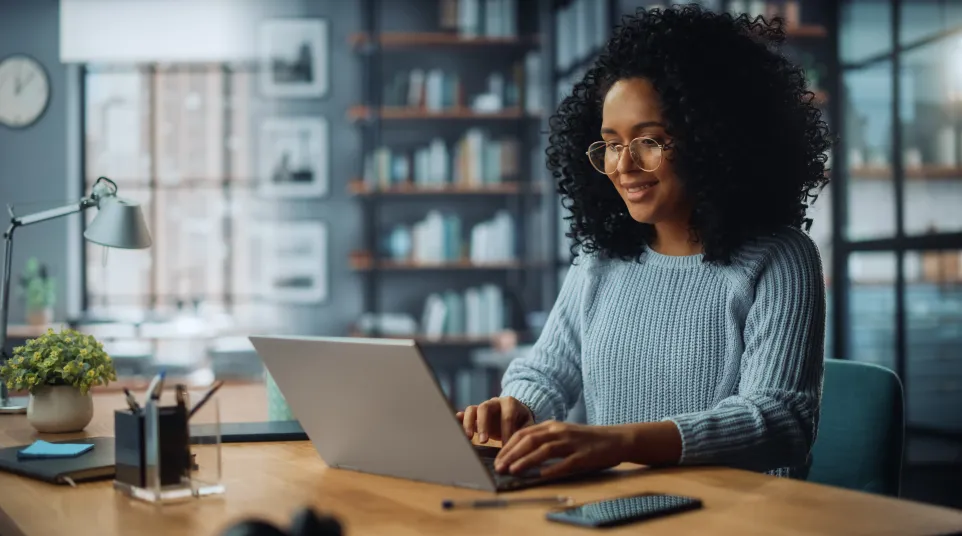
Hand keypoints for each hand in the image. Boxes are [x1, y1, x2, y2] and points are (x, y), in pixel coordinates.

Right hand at [456, 396, 533, 443]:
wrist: (516, 413)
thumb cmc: (522, 421)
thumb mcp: (528, 425)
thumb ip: (524, 433)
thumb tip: (519, 447)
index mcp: (510, 403)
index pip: (507, 416)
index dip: (506, 432)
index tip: (506, 448)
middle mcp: (494, 402)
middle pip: (485, 408)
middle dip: (484, 425)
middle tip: (484, 441)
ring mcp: (483, 407)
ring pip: (472, 410)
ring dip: (469, 423)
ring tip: (468, 438)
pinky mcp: (475, 414)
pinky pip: (465, 414)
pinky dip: (460, 419)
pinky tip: (456, 426)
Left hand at [493, 421, 630, 477]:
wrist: (615, 439)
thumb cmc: (585, 440)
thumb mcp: (562, 434)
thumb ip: (544, 440)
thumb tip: (519, 454)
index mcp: (552, 425)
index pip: (524, 433)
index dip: (508, 445)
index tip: (497, 458)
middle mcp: (559, 431)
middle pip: (530, 440)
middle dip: (512, 454)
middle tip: (499, 467)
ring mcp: (572, 443)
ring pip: (544, 450)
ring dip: (526, 460)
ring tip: (513, 470)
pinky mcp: (583, 455)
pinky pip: (566, 462)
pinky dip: (552, 468)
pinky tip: (541, 475)